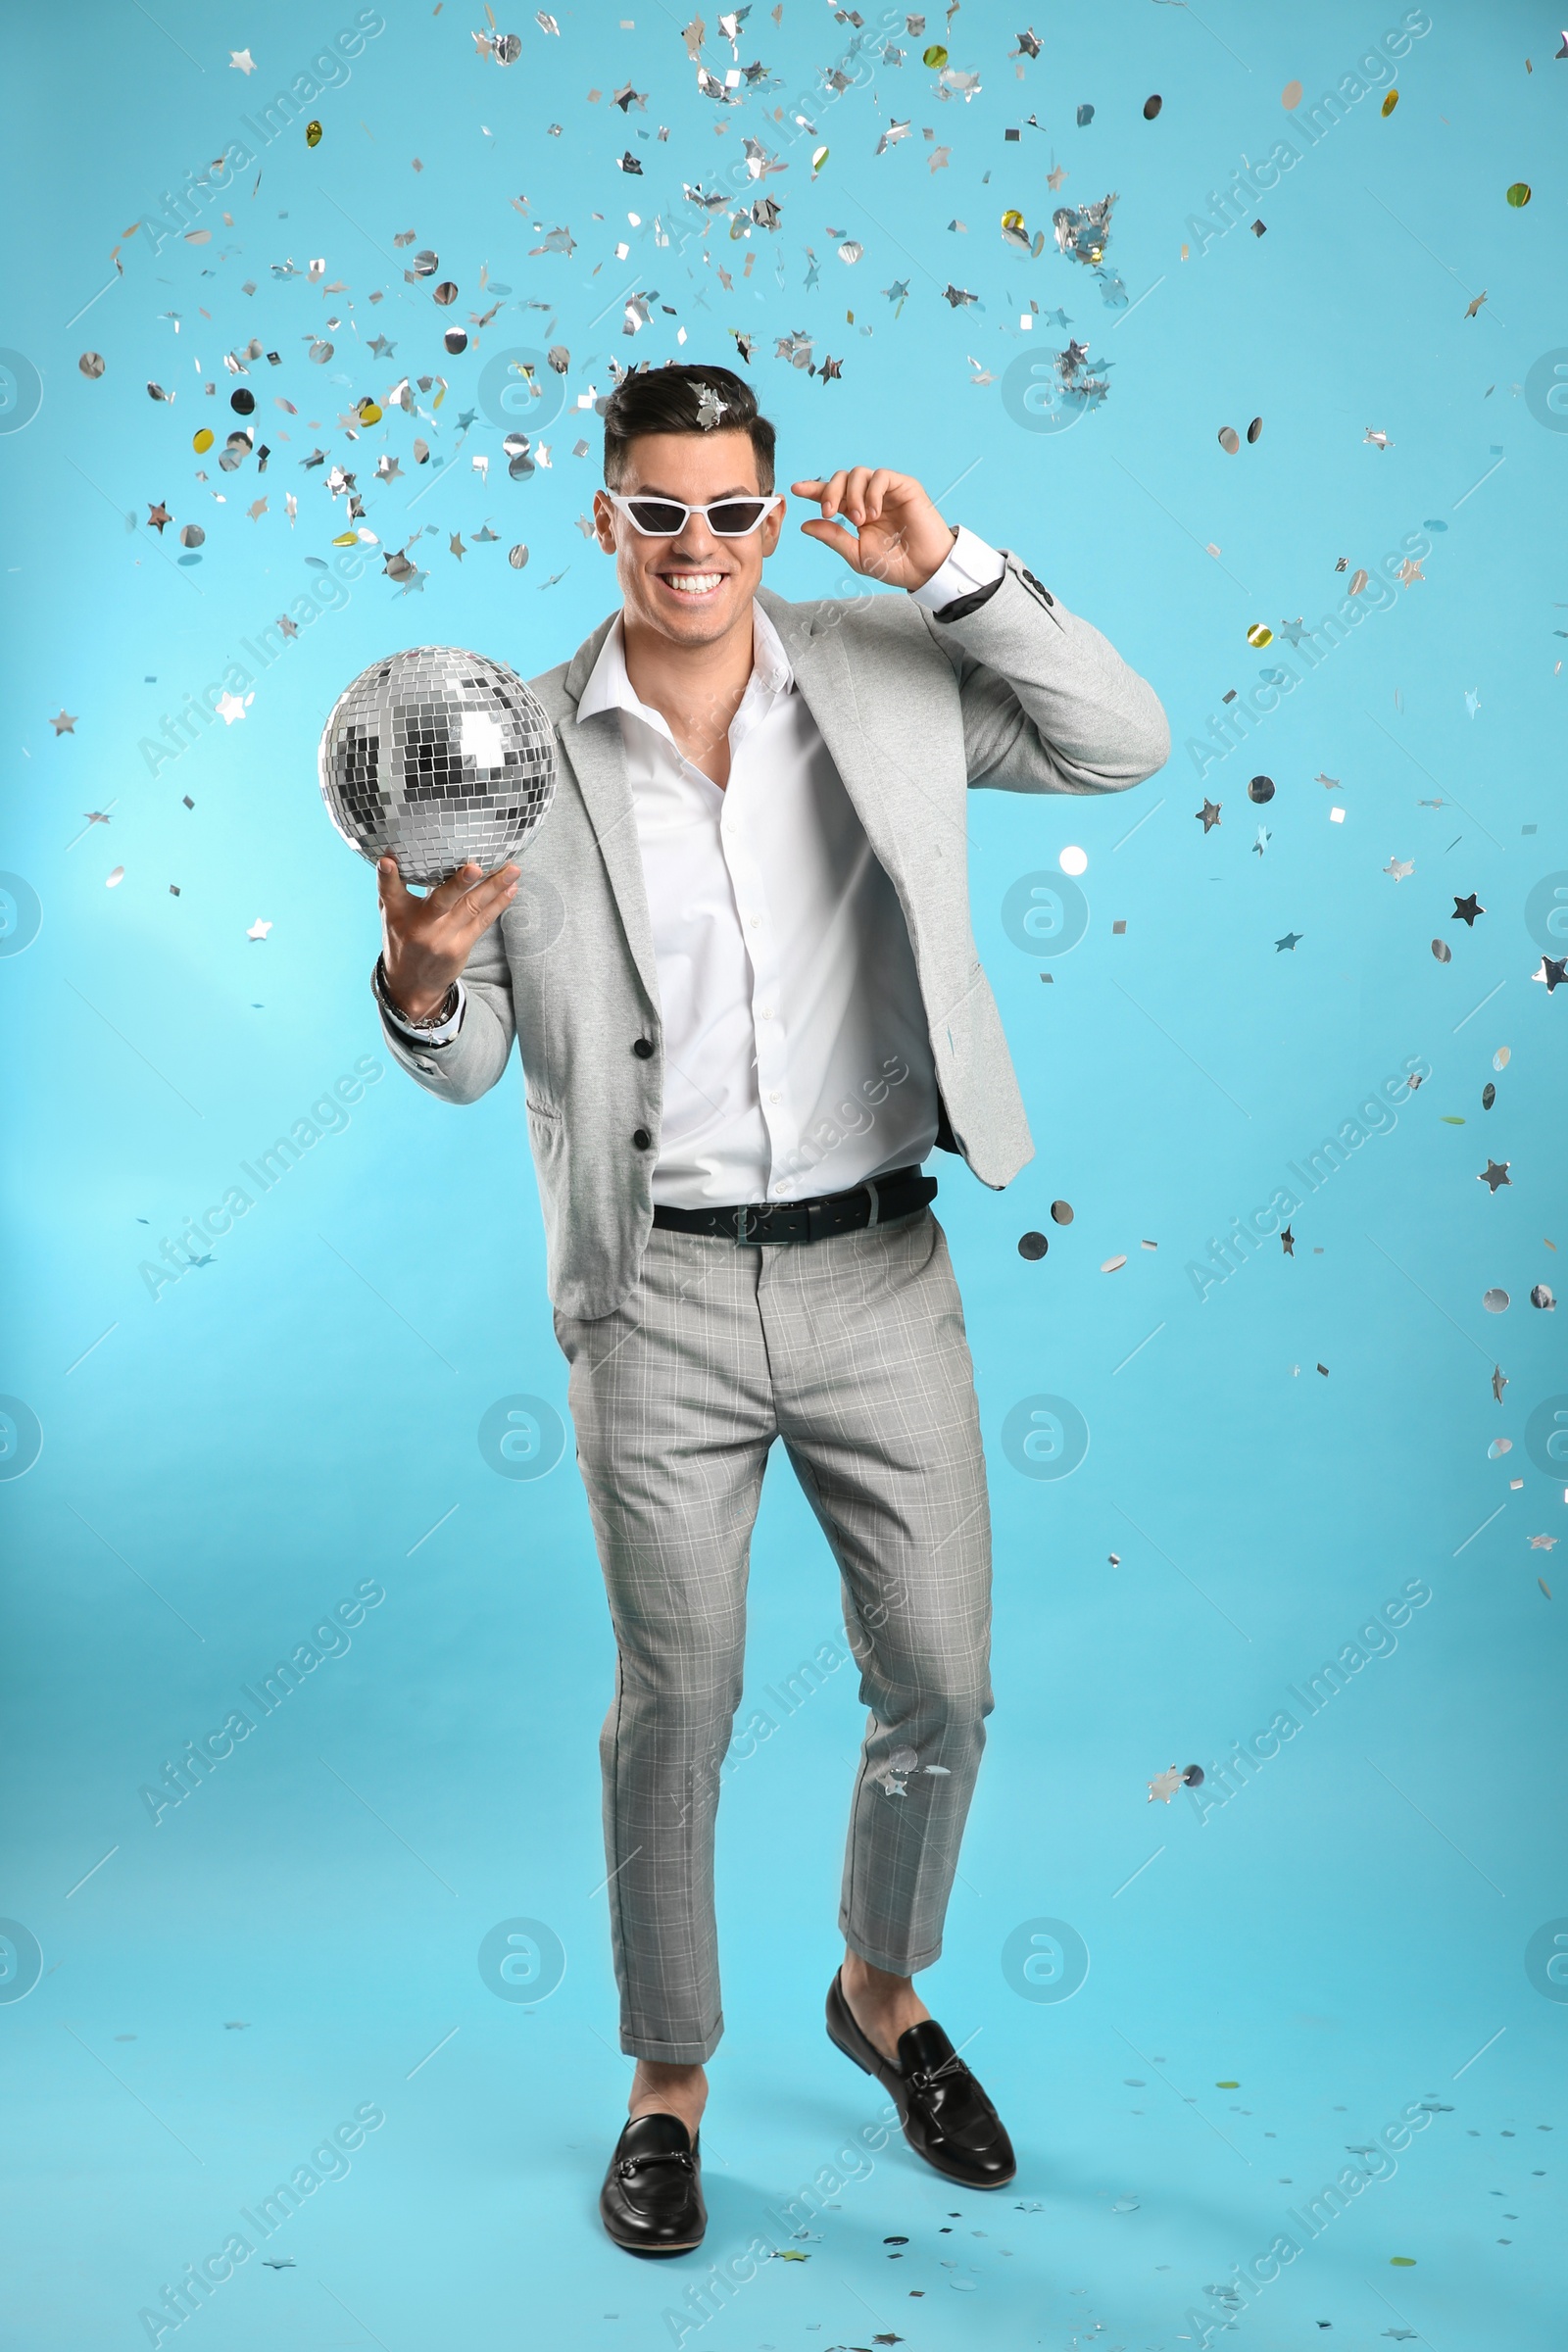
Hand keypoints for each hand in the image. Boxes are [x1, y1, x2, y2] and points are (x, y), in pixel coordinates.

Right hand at [377, 855, 518, 1021]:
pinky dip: (499, 903)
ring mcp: (443, 938)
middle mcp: (420, 926)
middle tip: (476, 867)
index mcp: (396, 913)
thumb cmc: (402, 938)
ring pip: (471, 908)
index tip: (387, 861)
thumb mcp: (391, 913)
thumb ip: (393, 886)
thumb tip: (393, 853)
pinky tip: (511, 888)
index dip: (386, 876)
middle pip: (441, 901)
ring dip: (494, 887)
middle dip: (459, 884)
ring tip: (513, 870)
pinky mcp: (461, 947)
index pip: (388, 890)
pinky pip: (483, 922)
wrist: (412, 984)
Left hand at [790, 467, 956, 592]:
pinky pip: (880, 476)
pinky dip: (871, 492)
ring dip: (852, 495)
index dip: (814, 489)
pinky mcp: (904, 486)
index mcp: (856, 513)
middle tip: (829, 513)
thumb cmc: (894, 565)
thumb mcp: (856, 553)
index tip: (796, 490)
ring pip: (859, 473)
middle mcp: (869, 498)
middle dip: (829, 492)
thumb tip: (805, 524)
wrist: (923, 569)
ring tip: (859, 519)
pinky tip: (873, 513)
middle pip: (842, 478)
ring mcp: (886, 491)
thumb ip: (832, 537)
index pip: (832, 494)